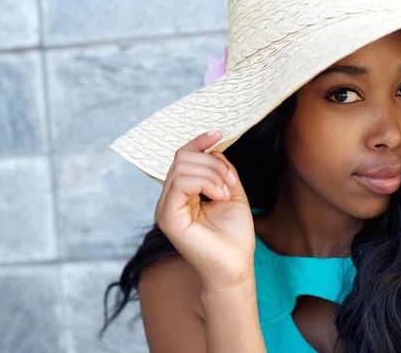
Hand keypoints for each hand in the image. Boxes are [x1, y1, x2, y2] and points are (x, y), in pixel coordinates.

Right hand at [155, 130, 255, 291]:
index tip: (219, 133)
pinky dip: (205, 183)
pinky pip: (180, 183)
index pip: (183, 156)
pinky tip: (219, 197)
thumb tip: (214, 149)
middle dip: (213, 162)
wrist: (235, 267)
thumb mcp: (231, 192)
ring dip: (212, 173)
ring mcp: (165, 208)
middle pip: (182, 157)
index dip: (199, 141)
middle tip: (231, 182)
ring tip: (227, 192)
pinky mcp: (167, 217)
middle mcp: (169, 198)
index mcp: (182, 193)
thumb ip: (222, 170)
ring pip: (182, 167)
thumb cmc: (234, 236)